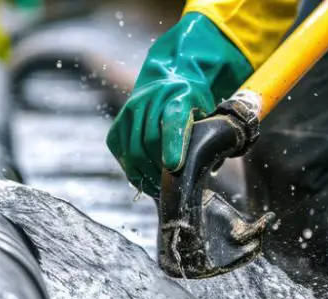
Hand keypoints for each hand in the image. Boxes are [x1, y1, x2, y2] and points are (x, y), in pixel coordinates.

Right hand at [106, 13, 252, 197]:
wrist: (168, 81)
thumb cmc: (192, 104)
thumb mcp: (207, 113)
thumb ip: (209, 137)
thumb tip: (210, 169)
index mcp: (178, 97)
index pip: (172, 120)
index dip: (172, 144)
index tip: (174, 166)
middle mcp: (149, 101)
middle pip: (150, 142)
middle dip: (161, 169)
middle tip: (172, 188)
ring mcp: (129, 113)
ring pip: (134, 152)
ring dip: (147, 175)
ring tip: (160, 189)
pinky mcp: (117, 126)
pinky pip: (123, 155)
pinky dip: (134, 172)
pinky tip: (146, 180)